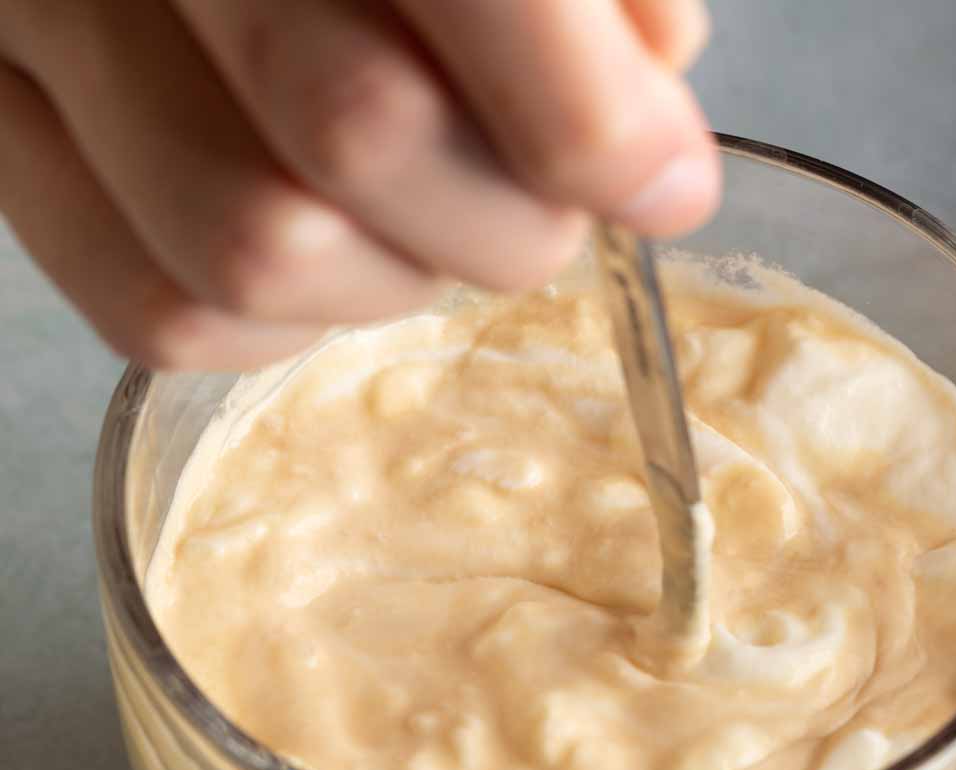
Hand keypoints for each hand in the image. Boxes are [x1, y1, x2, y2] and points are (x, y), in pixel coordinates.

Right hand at [0, 0, 717, 368]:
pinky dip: (284, 328)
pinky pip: (157, 313)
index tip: (664, 183)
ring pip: (248, 253)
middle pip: (358, 131)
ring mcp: (35, 23)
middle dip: (505, 217)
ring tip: (428, 219)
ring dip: (393, 282)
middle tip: (545, 205)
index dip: (587, 120)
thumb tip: (653, 82)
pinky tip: (331, 248)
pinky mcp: (0, 136)